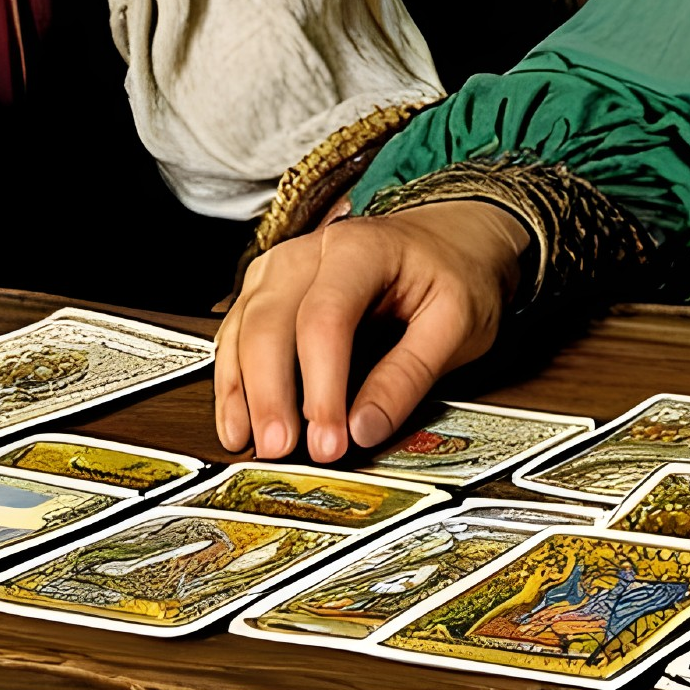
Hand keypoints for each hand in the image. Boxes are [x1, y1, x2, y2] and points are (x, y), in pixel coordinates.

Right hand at [213, 201, 528, 463]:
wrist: (447, 238)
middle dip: (270, 393)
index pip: (326, 318)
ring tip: (249, 444)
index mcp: (360, 248)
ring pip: (243, 328)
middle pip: (270, 322)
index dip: (322, 385)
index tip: (328, 441)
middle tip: (280, 451)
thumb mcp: (457, 323)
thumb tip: (365, 429)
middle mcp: (308, 252)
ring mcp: (280, 270)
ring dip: (241, 391)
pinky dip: (232, 381)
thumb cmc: (453, 275)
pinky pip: (235, 335)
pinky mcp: (267, 293)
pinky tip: (236, 422)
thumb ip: (410, 375)